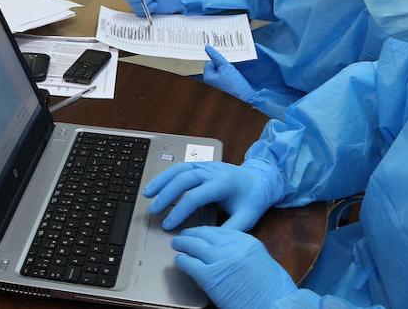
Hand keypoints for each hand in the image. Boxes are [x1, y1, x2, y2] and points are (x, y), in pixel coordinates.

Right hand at [143, 157, 283, 231]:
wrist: (261, 179)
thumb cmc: (253, 198)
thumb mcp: (248, 217)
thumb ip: (231, 229)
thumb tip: (210, 243)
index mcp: (223, 183)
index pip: (195, 196)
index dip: (179, 211)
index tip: (169, 225)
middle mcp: (212, 171)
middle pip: (183, 180)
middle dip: (166, 196)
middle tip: (153, 212)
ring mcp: (206, 166)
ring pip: (179, 170)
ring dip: (161, 181)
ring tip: (147, 194)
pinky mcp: (202, 165)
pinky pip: (180, 167)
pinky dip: (166, 175)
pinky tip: (156, 185)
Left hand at [172, 227, 296, 307]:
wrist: (274, 306)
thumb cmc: (272, 291)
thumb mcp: (261, 261)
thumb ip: (243, 252)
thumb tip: (225, 251)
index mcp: (247, 241)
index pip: (220, 230)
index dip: (206, 231)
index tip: (200, 233)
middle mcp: (232, 247)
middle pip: (205, 234)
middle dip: (192, 234)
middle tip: (184, 236)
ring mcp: (220, 260)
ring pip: (193, 245)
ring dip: (183, 244)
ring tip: (177, 244)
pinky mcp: (209, 276)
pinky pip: (188, 263)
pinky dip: (182, 261)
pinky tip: (179, 261)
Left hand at [202, 45, 257, 103]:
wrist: (246, 98)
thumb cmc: (235, 84)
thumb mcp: (226, 67)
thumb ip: (216, 57)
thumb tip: (207, 47)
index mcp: (208, 77)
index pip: (209, 62)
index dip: (218, 61)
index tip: (226, 62)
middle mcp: (210, 83)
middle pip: (214, 68)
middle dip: (222, 65)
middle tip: (230, 67)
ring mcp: (217, 87)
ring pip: (220, 73)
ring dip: (226, 71)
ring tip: (234, 73)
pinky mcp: (224, 89)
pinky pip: (224, 79)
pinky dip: (229, 77)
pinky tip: (236, 78)